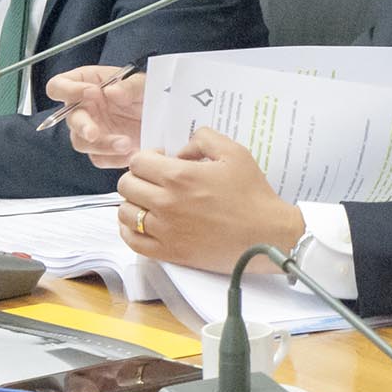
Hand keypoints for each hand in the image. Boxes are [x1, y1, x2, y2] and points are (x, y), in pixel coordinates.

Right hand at [44, 65, 142, 166]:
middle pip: (69, 119)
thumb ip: (129, 86)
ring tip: (126, 144)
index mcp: (85, 83)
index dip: (69, 90)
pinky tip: (131, 152)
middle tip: (94, 133)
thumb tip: (112, 91)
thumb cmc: (147, 93)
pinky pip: (99, 158)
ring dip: (102, 145)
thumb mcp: (143, 83)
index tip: (92, 92)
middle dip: (82, 126)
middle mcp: (83, 107)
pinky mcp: (101, 149)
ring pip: (82, 142)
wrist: (163, 117)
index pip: (59, 86)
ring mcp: (90, 129)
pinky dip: (114, 158)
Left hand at [116, 128, 303, 271]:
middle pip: (126, 185)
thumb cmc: (252, 195)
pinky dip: (129, 230)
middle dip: (138, 176)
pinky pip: (133, 241)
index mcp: (180, 176)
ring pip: (125, 212)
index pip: (138, 161)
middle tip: (155, 179)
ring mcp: (165, 230)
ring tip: (149, 200)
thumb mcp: (234, 152)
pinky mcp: (169, 252)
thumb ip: (203, 139)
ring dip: (133, 202)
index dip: (148, 156)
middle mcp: (166, 203)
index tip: (161, 160)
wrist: (266, 235)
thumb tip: (181, 150)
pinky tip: (140, 222)